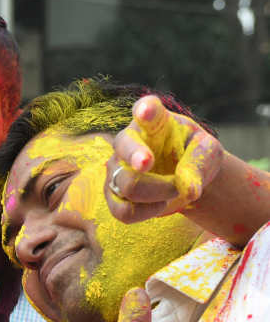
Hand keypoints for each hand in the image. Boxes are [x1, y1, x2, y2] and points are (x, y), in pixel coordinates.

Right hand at [106, 95, 222, 223]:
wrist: (185, 177)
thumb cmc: (194, 156)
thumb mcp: (207, 153)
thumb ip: (198, 164)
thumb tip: (188, 189)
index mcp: (154, 122)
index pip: (147, 109)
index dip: (145, 110)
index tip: (146, 111)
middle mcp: (127, 142)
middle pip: (125, 150)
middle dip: (139, 159)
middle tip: (154, 165)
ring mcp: (115, 169)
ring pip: (127, 185)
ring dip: (159, 193)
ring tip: (175, 190)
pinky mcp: (113, 195)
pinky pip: (123, 211)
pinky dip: (147, 212)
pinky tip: (161, 204)